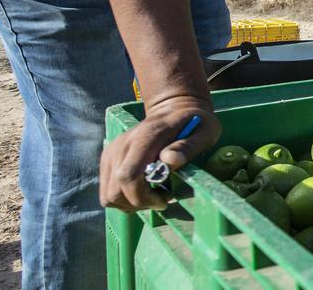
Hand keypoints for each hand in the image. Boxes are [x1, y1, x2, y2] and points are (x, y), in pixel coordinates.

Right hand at [99, 94, 219, 211]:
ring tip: (154, 195)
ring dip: (130, 203)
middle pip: (115, 190)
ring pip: (108, 195)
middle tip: (163, 199)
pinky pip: (108, 190)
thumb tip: (170, 160)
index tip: (165, 199)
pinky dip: (124, 198)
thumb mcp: (204, 132)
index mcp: (145, 137)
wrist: (175, 108)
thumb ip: (188, 146)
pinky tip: (144, 190)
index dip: (143, 197)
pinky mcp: (108, 159)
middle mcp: (122, 145)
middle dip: (139, 203)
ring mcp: (112, 152)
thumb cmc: (195, 123)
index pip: (129, 176)